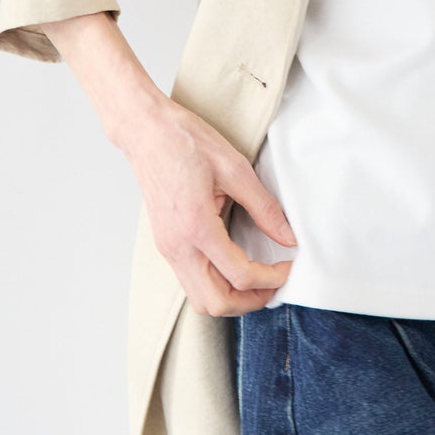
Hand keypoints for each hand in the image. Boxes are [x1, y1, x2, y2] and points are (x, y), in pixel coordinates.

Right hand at [120, 94, 298, 316]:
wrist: (146, 131)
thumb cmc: (184, 141)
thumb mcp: (234, 168)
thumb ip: (264, 207)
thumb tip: (287, 236)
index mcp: (196, 226)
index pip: (239, 275)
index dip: (271, 279)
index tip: (288, 267)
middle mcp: (177, 246)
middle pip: (215, 303)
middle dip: (251, 300)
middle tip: (275, 282)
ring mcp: (168, 248)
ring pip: (200, 299)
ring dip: (232, 298)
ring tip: (258, 279)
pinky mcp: (166, 244)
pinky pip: (190, 281)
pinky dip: (216, 285)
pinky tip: (234, 267)